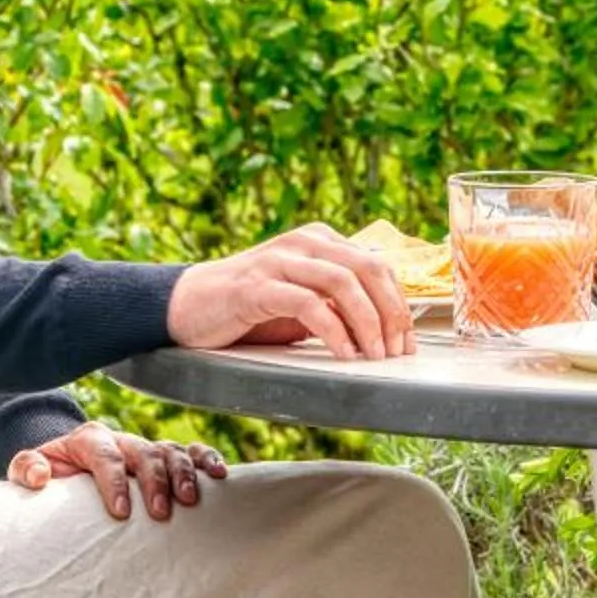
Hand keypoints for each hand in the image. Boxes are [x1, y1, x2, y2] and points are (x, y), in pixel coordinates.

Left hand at [7, 420, 229, 521]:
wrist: (69, 465)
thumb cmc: (53, 475)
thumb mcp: (30, 468)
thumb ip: (26, 468)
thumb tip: (41, 477)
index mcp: (89, 439)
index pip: (105, 456)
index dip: (114, 482)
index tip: (120, 513)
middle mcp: (122, 439)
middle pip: (144, 453)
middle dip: (154, 482)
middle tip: (160, 513)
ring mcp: (146, 447)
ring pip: (171, 452)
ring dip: (183, 474)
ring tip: (190, 501)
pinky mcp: (165, 456)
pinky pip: (191, 451)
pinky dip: (207, 459)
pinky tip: (219, 475)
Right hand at [166, 222, 413, 359]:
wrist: (188, 305)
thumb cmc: (251, 308)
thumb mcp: (303, 301)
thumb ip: (337, 304)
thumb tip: (385, 328)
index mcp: (320, 241)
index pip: (377, 265)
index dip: (400, 304)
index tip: (408, 341)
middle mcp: (304, 243)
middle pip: (368, 269)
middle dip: (392, 313)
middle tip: (397, 351)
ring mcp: (279, 261)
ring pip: (343, 283)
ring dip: (368, 323)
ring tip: (375, 356)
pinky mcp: (257, 287)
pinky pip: (308, 304)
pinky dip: (333, 330)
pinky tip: (343, 353)